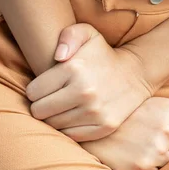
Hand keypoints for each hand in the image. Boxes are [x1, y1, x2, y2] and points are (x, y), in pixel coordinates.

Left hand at [26, 24, 152, 141]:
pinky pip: (71, 136)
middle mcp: (84, 92)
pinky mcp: (104, 127)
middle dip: (40, 105)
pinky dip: (68, 128)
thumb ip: (67, 36)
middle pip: (39, 111)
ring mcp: (95, 112)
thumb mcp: (86, 33)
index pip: (33, 92)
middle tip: (51, 98)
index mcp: (74, 69)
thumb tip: (58, 56)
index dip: (35, 90)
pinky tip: (74, 116)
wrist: (136, 73)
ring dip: (54, 117)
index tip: (45, 87)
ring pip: (53, 125)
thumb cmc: (102, 53)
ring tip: (63, 106)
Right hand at [81, 98, 168, 169]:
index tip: (165, 130)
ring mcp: (155, 151)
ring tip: (139, 146)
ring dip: (160, 158)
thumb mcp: (155, 105)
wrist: (91, 129)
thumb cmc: (128, 115)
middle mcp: (166, 129)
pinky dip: (150, 169)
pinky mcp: (144, 169)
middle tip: (146, 137)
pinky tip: (134, 156)